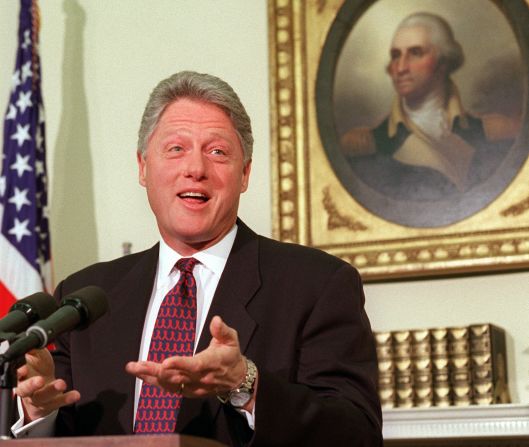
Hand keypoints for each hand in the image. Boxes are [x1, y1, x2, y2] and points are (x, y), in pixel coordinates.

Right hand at [15, 348, 80, 421]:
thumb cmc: (36, 368)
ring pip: (41, 397)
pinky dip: (66, 398)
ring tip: (61, 384)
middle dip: (31, 385)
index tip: (23, 369)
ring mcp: (37, 398)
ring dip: (52, 390)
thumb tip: (32, 340)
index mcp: (21, 376)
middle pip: (24, 390)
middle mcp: (26, 389)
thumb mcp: (35, 355)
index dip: (18, 373)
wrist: (42, 385)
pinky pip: (57, 402)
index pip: (15, 375)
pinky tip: (75, 395)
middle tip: (40, 380)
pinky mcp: (49, 404)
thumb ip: (33, 348)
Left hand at [126, 316, 255, 409]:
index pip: (194, 365)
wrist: (236, 379)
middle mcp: (200, 378)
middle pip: (175, 376)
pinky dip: (155, 383)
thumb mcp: (232, 339)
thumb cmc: (231, 356)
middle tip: (137, 365)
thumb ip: (222, 330)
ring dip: (150, 377)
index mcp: (211, 363)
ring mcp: (193, 387)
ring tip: (134, 368)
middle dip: (154, 371)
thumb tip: (216, 320)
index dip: (180, 364)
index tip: (165, 362)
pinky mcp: (188, 392)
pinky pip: (170, 389)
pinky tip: (142, 376)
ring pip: (169, 384)